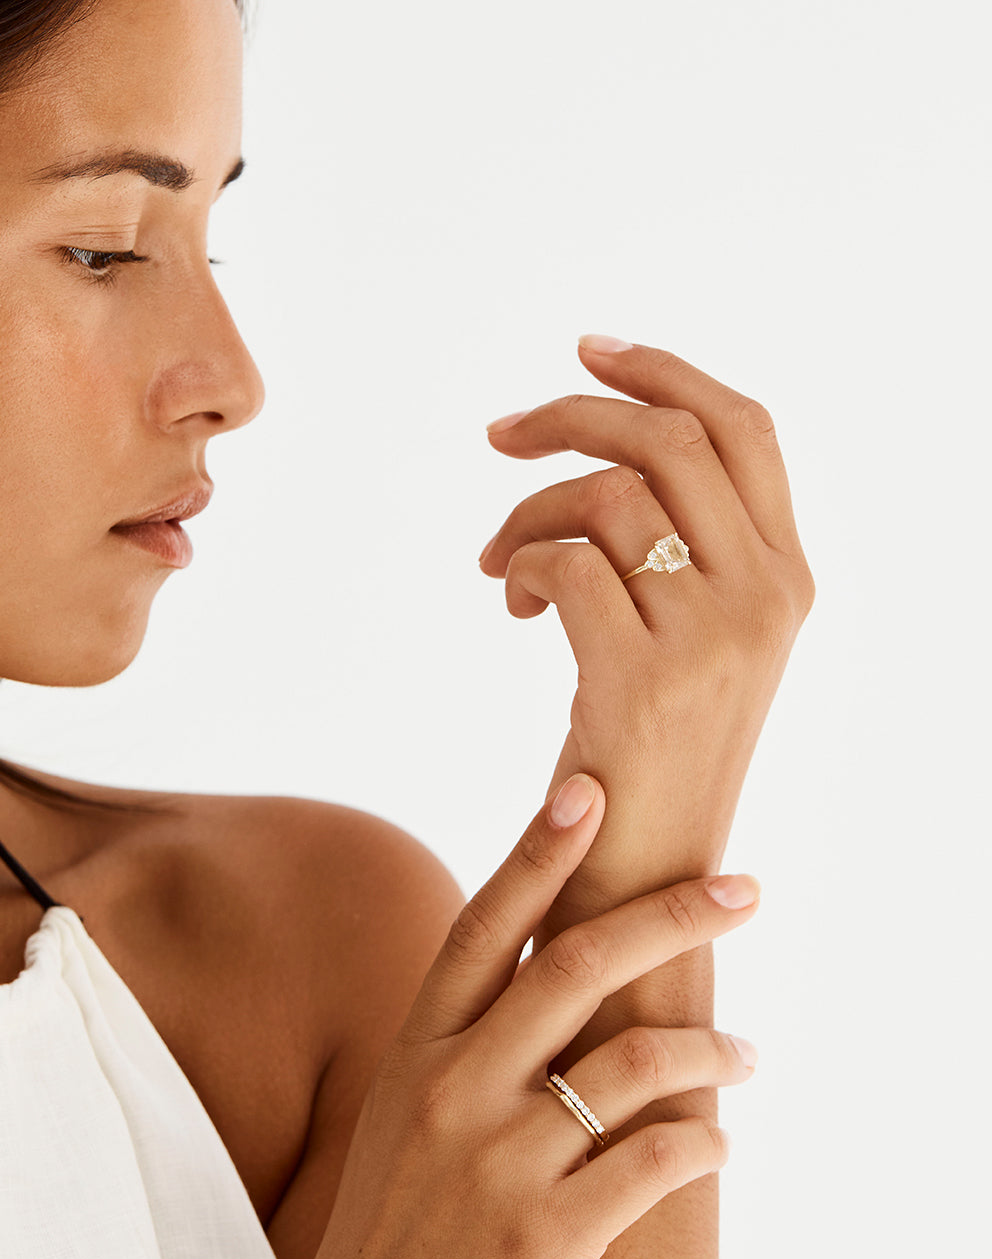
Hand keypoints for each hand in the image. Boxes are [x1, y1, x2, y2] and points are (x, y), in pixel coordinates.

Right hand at [281, 775, 760, 1258]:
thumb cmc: (398, 1223)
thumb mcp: (407, 1112)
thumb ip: (468, 1039)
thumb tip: (552, 962)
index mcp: (416, 1049)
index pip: (484, 926)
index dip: (537, 852)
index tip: (589, 792)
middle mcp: (452, 1089)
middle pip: (577, 966)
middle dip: (673, 915)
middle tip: (744, 889)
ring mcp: (497, 1163)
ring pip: (637, 1062)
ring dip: (713, 1048)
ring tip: (748, 1053)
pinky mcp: (544, 1237)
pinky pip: (655, 1162)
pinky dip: (704, 1142)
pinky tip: (719, 1141)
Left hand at [479, 338, 814, 923]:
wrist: (645, 876)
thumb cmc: (656, 750)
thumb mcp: (700, 638)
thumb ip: (687, 546)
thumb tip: (612, 448)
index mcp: (789, 577)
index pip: (743, 429)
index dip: (665, 372)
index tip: (588, 351)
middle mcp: (768, 597)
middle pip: (668, 440)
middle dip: (572, 416)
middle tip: (503, 436)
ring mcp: (714, 638)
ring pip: (607, 495)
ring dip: (528, 510)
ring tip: (501, 562)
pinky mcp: (645, 680)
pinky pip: (565, 561)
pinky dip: (521, 565)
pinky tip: (512, 601)